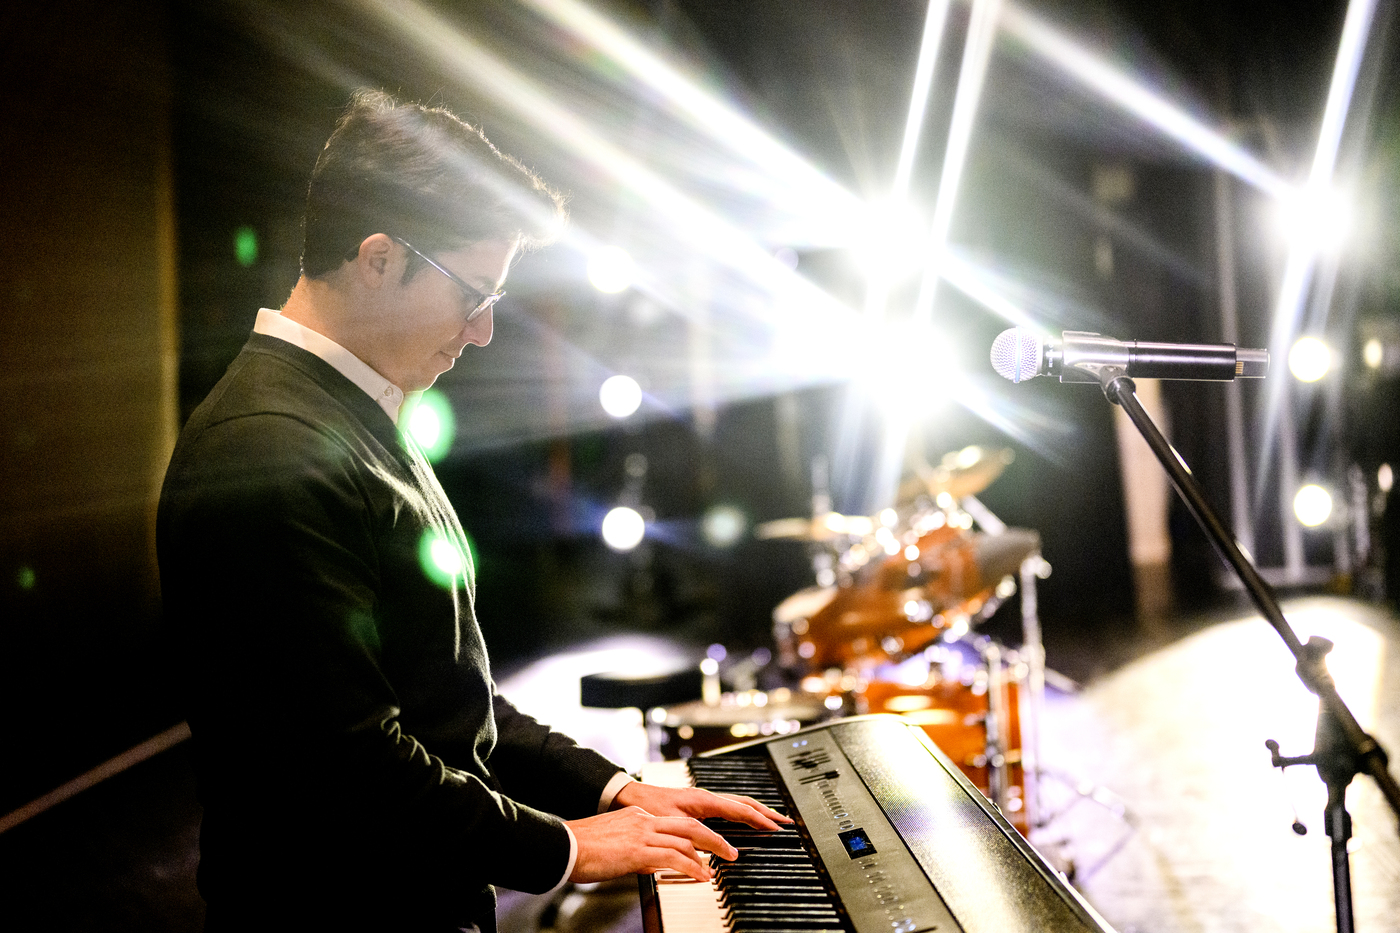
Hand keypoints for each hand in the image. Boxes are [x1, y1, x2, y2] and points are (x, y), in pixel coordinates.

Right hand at [566, 806, 735, 882]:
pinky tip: (701, 875)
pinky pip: (673, 856)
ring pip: (686, 838)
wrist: (563, 846)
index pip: (673, 824)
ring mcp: (641, 833)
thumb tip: (650, 864)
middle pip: (688, 824)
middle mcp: (643, 820)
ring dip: (709, 851)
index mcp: (637, 816)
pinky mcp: (638, 850)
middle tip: (729, 849)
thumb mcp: (615, 843)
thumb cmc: (581, 848)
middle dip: (712, 837)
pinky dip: (691, 866)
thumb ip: (636, 850)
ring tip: (723, 862)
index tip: (706, 847)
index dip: (694, 836)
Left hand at [610, 781, 791, 831]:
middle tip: (786, 822)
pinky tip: (745, 821)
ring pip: (737, 803)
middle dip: (767, 812)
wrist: (629, 796)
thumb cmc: (647, 807)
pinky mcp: (698, 804)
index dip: (761, 820)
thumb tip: (718, 852)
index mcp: (704, 800)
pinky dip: (743, 813)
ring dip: (756, 811)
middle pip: (745, 803)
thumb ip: (696, 838)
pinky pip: (728, 807)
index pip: (741, 809)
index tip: (777, 828)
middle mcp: (707, 797)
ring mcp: (703, 799)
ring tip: (772, 820)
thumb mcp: (672, 826)